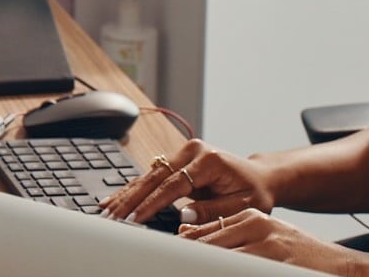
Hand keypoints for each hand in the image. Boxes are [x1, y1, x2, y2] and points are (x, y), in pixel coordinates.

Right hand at [99, 139, 277, 223]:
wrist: (260, 177)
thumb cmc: (253, 192)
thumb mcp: (240, 205)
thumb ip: (212, 211)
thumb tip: (183, 215)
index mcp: (209, 160)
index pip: (173, 185)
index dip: (153, 203)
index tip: (136, 218)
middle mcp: (193, 151)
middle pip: (155, 176)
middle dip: (131, 198)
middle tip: (113, 216)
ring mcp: (184, 153)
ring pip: (149, 175)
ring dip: (127, 193)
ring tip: (107, 210)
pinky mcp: (178, 160)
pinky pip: (152, 176)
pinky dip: (134, 189)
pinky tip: (117, 198)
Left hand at [183, 209, 366, 274]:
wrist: (339, 266)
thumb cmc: (299, 254)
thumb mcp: (265, 236)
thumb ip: (229, 234)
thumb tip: (187, 235)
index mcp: (251, 218)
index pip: (205, 233)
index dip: (183, 250)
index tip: (167, 260)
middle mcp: (257, 229)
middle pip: (207, 247)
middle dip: (186, 261)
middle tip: (167, 268)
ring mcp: (267, 250)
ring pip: (221, 261)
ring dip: (201, 267)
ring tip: (181, 271)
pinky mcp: (274, 265)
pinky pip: (238, 270)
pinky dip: (223, 272)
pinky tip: (215, 273)